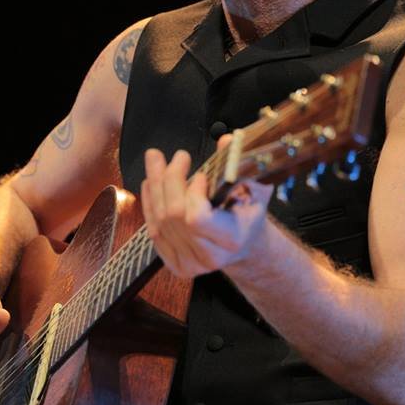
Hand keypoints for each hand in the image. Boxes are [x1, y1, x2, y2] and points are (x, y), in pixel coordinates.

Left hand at [140, 146, 272, 278]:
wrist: (245, 244)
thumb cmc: (249, 212)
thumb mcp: (254, 186)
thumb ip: (239, 165)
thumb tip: (226, 141)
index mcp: (232, 239)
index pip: (197, 218)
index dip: (193, 192)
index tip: (202, 175)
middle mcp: (209, 257)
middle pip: (173, 215)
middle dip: (170, 179)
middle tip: (177, 156)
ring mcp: (189, 264)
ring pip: (159, 220)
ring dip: (155, 185)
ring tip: (156, 160)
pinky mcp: (175, 264)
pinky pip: (152, 229)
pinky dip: (150, 202)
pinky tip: (151, 182)